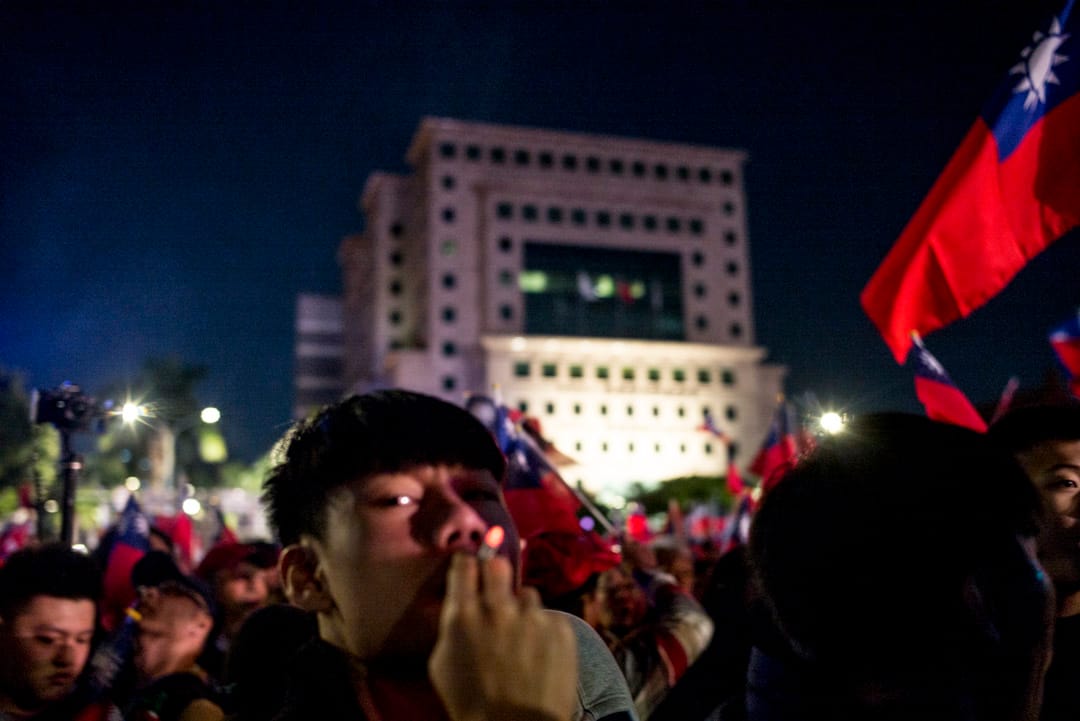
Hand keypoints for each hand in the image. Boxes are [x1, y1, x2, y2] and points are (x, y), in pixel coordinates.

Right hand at [429, 553, 577, 720]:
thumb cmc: (471, 703)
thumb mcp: (442, 664)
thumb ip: (452, 626)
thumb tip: (460, 604)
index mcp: (463, 615)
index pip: (464, 565)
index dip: (467, 563)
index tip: (470, 566)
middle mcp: (498, 608)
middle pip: (498, 565)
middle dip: (495, 572)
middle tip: (496, 590)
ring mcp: (533, 616)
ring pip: (527, 594)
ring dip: (522, 609)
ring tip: (522, 638)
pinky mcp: (561, 628)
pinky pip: (550, 616)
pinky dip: (544, 630)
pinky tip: (540, 653)